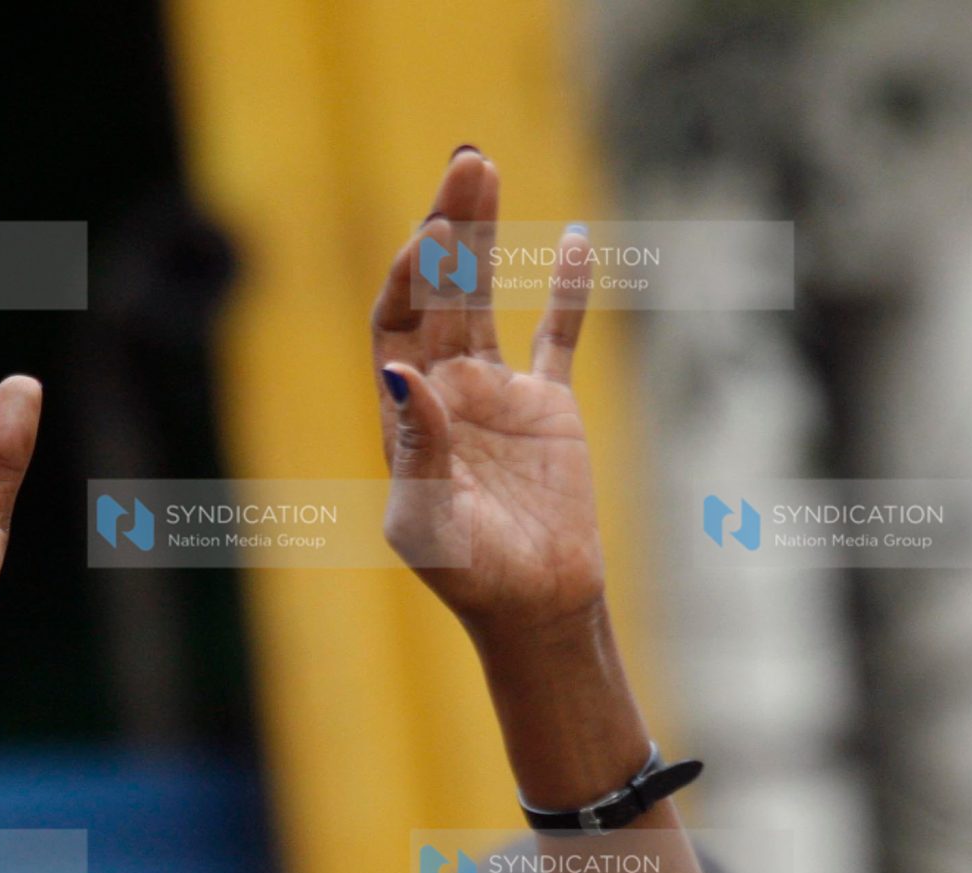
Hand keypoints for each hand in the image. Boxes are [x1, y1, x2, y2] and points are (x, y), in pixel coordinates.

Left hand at [370, 149, 604, 637]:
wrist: (535, 607)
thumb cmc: (470, 575)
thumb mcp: (428, 520)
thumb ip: (416, 448)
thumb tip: (401, 372)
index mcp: (405, 417)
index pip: (395, 327)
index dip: (407, 280)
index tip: (424, 236)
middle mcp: (444, 395)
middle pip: (438, 296)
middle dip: (447, 232)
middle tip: (462, 165)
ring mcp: (497, 396)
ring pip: (485, 299)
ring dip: (484, 238)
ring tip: (482, 166)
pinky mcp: (549, 409)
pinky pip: (557, 336)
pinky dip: (567, 291)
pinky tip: (576, 238)